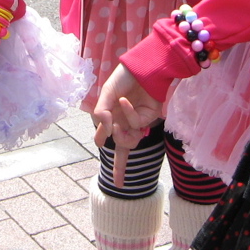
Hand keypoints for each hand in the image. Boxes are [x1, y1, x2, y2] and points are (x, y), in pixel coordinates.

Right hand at [91, 64, 162, 187]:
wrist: (144, 67)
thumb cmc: (124, 78)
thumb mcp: (106, 92)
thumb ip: (101, 112)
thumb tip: (106, 133)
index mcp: (110, 115)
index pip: (105, 135)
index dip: (105, 148)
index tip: (113, 175)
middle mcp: (122, 121)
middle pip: (121, 149)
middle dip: (119, 167)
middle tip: (118, 183)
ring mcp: (135, 122)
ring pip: (127, 142)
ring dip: (119, 136)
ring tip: (115, 124)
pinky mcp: (147, 120)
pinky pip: (135, 125)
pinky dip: (128, 115)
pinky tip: (125, 102)